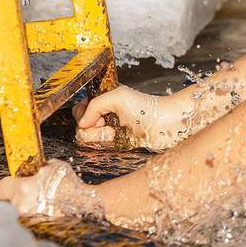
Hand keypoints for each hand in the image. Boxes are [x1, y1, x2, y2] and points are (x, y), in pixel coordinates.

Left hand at [0, 160, 101, 218]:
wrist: (83, 204)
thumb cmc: (69, 184)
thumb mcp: (55, 167)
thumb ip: (41, 168)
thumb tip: (38, 169)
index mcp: (21, 189)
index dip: (5, 186)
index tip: (11, 184)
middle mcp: (20, 206)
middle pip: (7, 203)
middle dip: (16, 198)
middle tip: (30, 194)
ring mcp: (27, 220)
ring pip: (19, 213)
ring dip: (26, 208)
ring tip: (42, 203)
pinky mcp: (36, 228)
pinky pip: (29, 221)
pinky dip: (35, 217)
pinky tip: (48, 211)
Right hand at [73, 85, 195, 150]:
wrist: (166, 125)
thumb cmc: (147, 107)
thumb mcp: (118, 97)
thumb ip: (95, 105)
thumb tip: (82, 123)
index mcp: (104, 102)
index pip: (79, 110)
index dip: (84, 115)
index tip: (97, 115)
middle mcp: (104, 117)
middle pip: (81, 127)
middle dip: (91, 127)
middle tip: (106, 124)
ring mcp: (109, 132)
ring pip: (88, 140)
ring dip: (99, 137)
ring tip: (114, 132)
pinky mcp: (116, 146)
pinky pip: (99, 149)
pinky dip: (104, 145)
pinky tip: (117, 139)